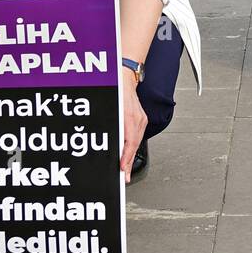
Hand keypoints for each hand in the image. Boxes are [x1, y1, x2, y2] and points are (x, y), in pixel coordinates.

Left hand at [119, 67, 147, 184]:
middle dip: (127, 163)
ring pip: (135, 142)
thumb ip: (112, 126)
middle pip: (133, 146)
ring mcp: (140, 119)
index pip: (129, 143)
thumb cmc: (116, 88)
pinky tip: (127, 155)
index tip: (121, 169)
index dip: (125, 158)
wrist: (125, 76)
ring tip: (125, 170)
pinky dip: (132, 148)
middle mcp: (137, 119)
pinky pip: (137, 136)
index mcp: (129, 117)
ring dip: (130, 157)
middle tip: (123, 177)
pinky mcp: (140, 118)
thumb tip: (111, 143)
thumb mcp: (111, 109)